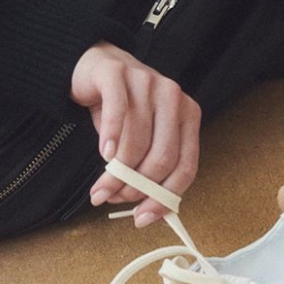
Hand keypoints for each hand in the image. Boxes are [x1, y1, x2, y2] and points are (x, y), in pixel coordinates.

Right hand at [70, 41, 200, 226]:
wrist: (96, 65)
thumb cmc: (123, 109)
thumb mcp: (143, 138)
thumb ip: (151, 170)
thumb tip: (153, 216)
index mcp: (187, 114)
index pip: (186, 166)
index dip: (164, 197)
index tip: (142, 218)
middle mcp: (173, 96)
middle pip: (162, 157)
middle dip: (136, 188)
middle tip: (114, 200)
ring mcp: (147, 82)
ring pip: (136, 142)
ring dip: (116, 174)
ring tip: (101, 188)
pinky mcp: (118, 74)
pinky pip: (118, 112)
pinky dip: (110, 139)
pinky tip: (103, 156)